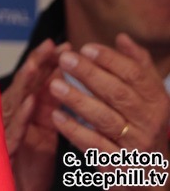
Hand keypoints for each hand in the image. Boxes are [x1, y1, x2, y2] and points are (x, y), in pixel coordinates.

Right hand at [2, 38, 69, 190]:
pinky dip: (23, 114)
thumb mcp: (43, 130)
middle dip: (37, 63)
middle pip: (25, 85)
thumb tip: (58, 76)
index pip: (36, 81)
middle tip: (50, 45)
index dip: (47, 61)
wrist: (17, 189)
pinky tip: (31, 101)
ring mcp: (7, 129)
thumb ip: (48, 105)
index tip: (61, 44)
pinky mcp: (6, 146)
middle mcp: (14, 116)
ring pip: (17, 101)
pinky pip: (15, 129)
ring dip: (26, 82)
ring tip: (37, 64)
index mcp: (26, 111)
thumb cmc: (28, 163)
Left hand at [50, 35, 169, 189]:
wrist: (157, 175)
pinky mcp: (118, 164)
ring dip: (78, 100)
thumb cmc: (147, 128)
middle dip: (90, 74)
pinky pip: (95, 145)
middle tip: (65, 59)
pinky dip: (75, 131)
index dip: (110, 59)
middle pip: (118, 93)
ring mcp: (135, 144)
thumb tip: (122, 37)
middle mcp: (149, 122)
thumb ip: (138, 67)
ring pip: (105, 119)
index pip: (135, 75)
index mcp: (157, 101)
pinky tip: (57, 116)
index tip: (85, 48)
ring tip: (55, 85)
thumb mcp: (151, 97)